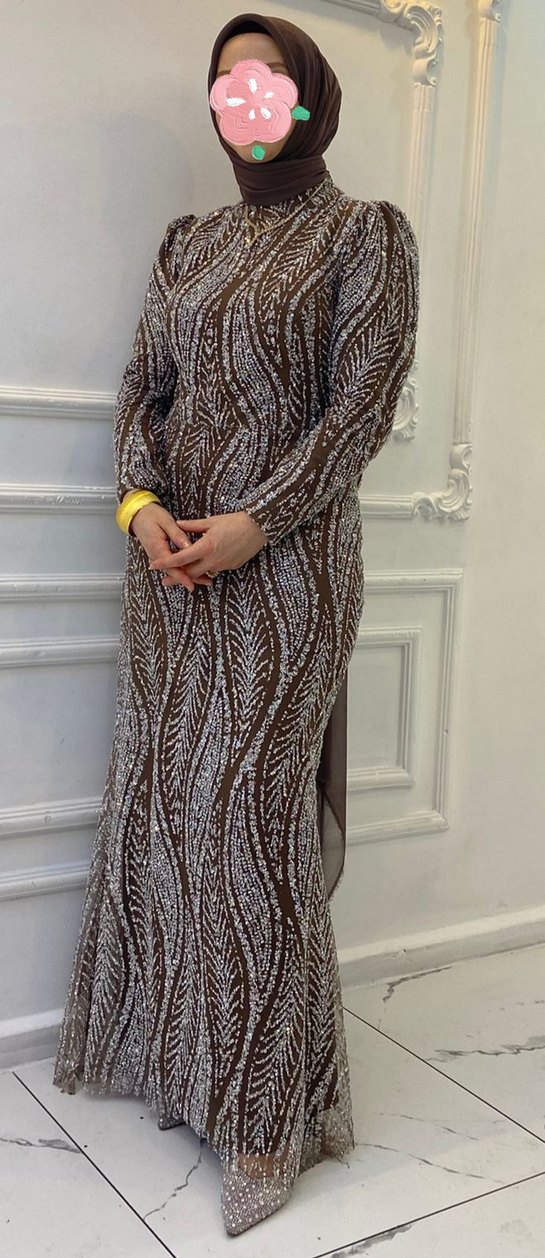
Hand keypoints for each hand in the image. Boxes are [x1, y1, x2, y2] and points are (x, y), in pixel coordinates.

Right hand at [127, 500, 213, 591]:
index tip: (192, 584)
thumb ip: (177, 534)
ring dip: (189, 575)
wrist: (138, 515)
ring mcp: (158, 556)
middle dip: (190, 578)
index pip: (172, 567)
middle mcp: (156, 556)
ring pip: (175, 569)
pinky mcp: (161, 554)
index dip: (182, 577)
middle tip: (207, 582)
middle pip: (175, 571)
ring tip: (205, 578)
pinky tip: (194, 569)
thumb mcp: (166, 522)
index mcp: (157, 548)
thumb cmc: (151, 516)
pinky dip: (184, 568)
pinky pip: (173, 564)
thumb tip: (188, 547)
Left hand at [147, 511, 267, 581]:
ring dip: (191, 574)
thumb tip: (178, 525)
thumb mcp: (211, 521)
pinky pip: (214, 570)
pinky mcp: (231, 567)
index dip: (166, 562)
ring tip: (182, 574)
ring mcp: (222, 565)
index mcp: (205, 547)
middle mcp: (212, 559)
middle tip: (164, 580)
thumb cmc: (235, 521)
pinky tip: (203, 565)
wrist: (258, 528)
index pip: (180, 558)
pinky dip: (206, 569)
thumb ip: (192, 526)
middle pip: (189, 573)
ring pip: (202, 573)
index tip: (154, 566)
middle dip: (176, 577)